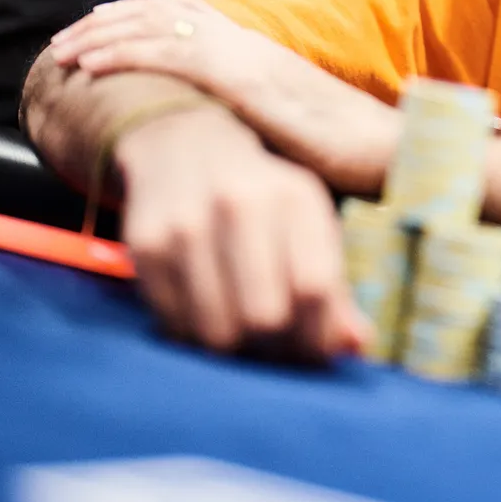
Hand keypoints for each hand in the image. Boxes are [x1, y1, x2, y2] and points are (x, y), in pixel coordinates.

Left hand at [50, 0, 397, 193]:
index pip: (189, 16)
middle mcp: (249, 44)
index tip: (100, 23)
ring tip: (63, 52)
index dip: (140, 16)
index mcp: (259, 52)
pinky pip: (170, 58)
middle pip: (164, 14)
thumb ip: (252, 118)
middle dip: (110, 21)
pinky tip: (90, 69)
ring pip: (157, 29)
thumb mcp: (290, 125)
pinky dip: (123, 56)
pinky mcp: (244, 80)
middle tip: (66, 38)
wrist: (390, 149)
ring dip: (103, 36)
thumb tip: (219, 135)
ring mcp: (246, 58)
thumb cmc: (348, 151)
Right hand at [113, 104, 371, 360]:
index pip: (314, 287)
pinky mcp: (145, 244)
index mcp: (294, 197)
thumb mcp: (307, 223)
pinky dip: (194, 338)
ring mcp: (187, 223)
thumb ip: (334, 287)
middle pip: (265, 316)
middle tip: (278, 353)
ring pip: (216, 330)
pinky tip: (206, 320)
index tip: (318, 357)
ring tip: (244, 340)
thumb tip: (355, 347)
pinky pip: (174, 325)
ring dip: (234, 353)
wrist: (181, 143)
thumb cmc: (262, 197)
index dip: (319, 337)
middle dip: (277, 350)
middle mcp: (239, 204)